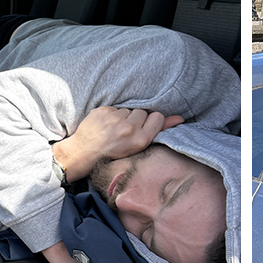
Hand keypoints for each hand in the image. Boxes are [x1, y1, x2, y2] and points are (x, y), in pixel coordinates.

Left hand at [52, 106, 182, 181]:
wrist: (84, 154)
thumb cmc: (114, 153)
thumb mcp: (138, 147)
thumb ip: (159, 130)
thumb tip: (179, 118)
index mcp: (140, 140)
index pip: (157, 117)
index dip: (149, 122)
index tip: (141, 129)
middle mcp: (129, 129)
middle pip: (142, 112)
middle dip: (135, 119)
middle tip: (124, 132)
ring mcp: (115, 120)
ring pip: (128, 110)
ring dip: (122, 117)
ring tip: (114, 129)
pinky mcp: (103, 112)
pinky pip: (114, 108)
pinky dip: (110, 114)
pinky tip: (105, 125)